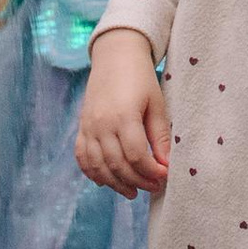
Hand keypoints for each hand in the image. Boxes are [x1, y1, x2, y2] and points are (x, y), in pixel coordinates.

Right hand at [75, 31, 169, 194]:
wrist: (115, 56)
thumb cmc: (140, 78)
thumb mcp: (156, 103)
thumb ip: (160, 136)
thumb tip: (165, 165)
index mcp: (123, 116)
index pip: (136, 156)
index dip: (151, 172)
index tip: (165, 177)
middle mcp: (101, 124)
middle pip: (117, 165)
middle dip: (138, 181)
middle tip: (154, 188)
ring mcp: (88, 127)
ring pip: (98, 166)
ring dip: (116, 184)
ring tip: (133, 192)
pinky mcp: (82, 127)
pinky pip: (82, 158)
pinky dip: (93, 173)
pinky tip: (108, 181)